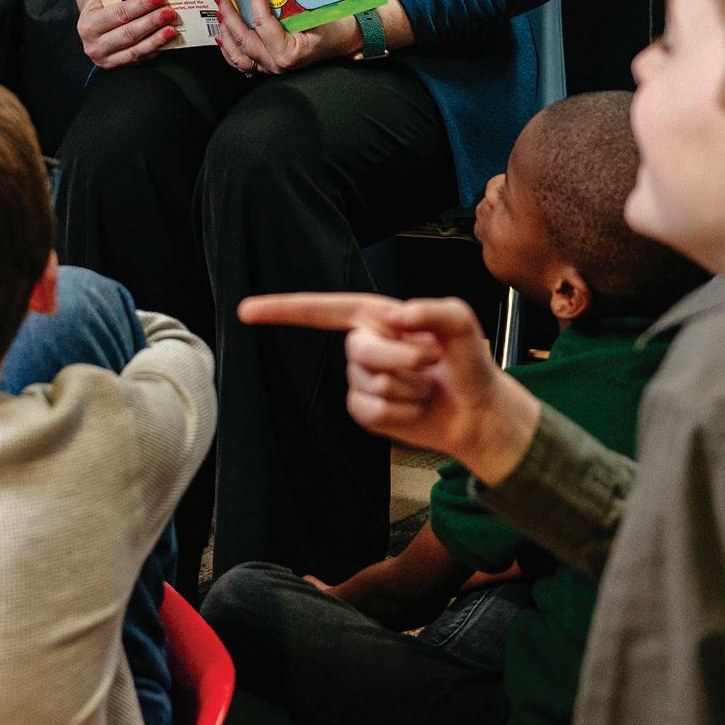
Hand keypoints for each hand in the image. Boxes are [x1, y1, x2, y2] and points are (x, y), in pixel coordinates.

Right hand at [74, 0, 179, 68]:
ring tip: (172, 29)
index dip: (141, 6)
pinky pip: (139, 59)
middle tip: (170, 12)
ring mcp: (105, 59)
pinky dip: (154, 49)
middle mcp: (94, 45)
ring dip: (157, 39)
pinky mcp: (116, 67)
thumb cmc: (101, 5)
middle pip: (129, 33)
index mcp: (88, 24)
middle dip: (152, 22)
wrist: (90, 24)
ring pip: (136, 50)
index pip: (119, 14)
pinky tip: (166, 41)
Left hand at [213, 0, 356, 76]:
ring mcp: (271, 68)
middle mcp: (277, 64)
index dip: (254, 1)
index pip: (263, 24)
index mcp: (290, 52)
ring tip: (219, 13)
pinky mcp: (268, 67)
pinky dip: (230, 50)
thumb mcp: (316, 12)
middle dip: (229, 15)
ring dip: (226, 33)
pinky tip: (222, 36)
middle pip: (245, 40)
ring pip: (239, 55)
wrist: (345, 41)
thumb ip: (290, 3)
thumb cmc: (334, 26)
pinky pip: (243, 63)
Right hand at [236, 291, 540, 483]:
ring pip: (367, 384)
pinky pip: (369, 413)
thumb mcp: (464, 326)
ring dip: (407, 391)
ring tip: (425, 388)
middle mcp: (365, 343)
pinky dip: (400, 415)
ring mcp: (363, 379)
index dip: (283, 309)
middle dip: (401, 360)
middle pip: (359, 350)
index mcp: (378, 316)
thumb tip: (398, 317)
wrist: (477, 415)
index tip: (247, 311)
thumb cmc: (470, 365)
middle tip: (429, 364)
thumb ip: (437, 310)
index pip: (323, 309)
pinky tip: (416, 409)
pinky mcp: (366, 409)